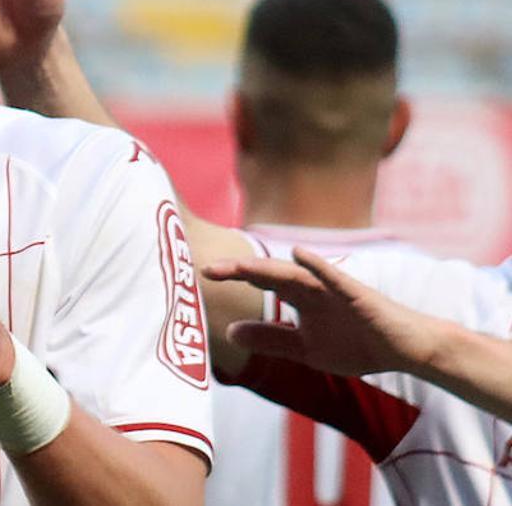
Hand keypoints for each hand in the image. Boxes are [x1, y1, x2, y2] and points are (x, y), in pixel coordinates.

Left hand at [203, 247, 421, 375]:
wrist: (406, 351)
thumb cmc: (358, 344)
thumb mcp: (306, 349)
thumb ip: (271, 339)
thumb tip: (229, 331)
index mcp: (300, 299)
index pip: (260, 283)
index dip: (233, 277)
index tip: (201, 275)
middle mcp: (312, 288)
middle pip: (270, 275)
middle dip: (239, 271)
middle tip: (207, 268)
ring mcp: (335, 289)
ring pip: (296, 275)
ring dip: (268, 269)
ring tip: (240, 266)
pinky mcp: (359, 295)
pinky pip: (336, 278)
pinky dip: (318, 266)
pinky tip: (300, 254)